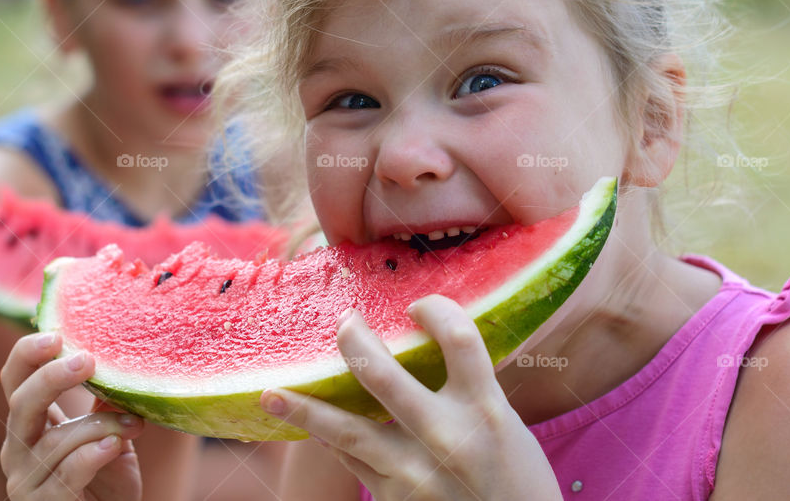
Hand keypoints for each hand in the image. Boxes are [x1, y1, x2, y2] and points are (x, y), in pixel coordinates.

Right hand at [0, 332, 144, 500]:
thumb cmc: (105, 482)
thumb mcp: (111, 437)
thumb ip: (107, 407)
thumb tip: (119, 364)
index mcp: (30, 424)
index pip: (15, 380)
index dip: (28, 354)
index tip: (57, 335)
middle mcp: (18, 450)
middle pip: (21, 403)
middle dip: (52, 378)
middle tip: (87, 360)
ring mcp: (25, 480)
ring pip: (55, 440)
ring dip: (100, 426)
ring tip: (134, 423)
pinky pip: (67, 473)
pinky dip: (92, 456)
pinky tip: (114, 446)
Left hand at [259, 295, 562, 500]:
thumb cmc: (519, 485)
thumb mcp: (506, 430)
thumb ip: (468, 394)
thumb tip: (426, 354)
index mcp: (485, 412)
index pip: (459, 339)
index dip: (436, 310)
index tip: (419, 306)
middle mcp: (446, 438)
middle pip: (383, 376)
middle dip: (355, 342)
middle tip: (343, 322)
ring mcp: (414, 474)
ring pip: (345, 431)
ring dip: (304, 409)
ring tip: (270, 393)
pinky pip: (352, 461)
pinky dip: (330, 439)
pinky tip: (311, 426)